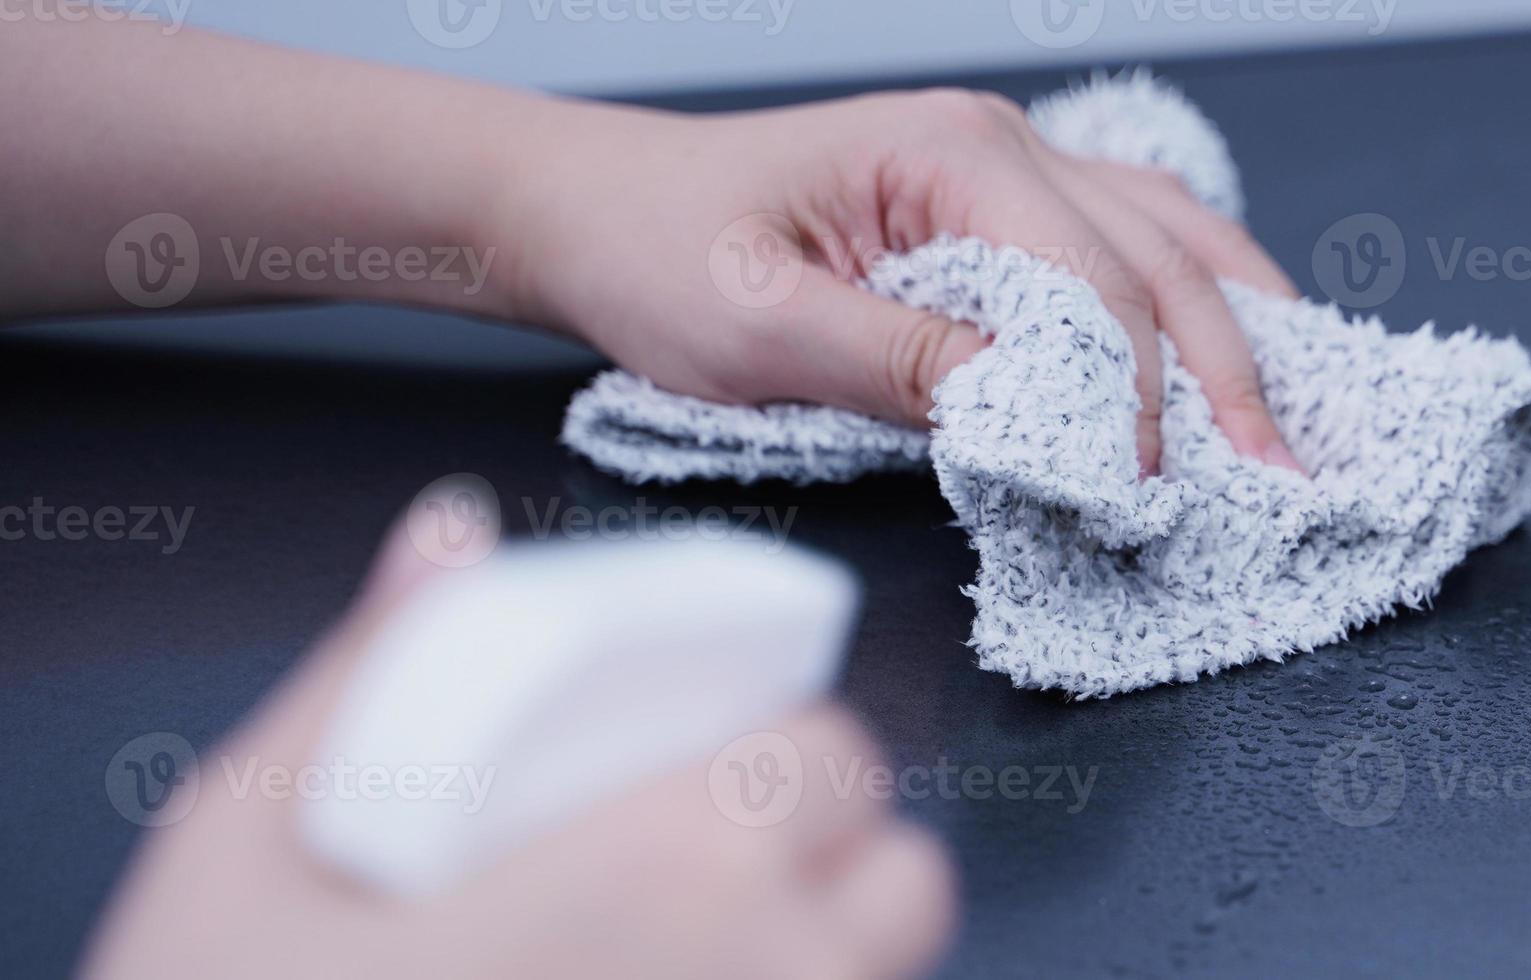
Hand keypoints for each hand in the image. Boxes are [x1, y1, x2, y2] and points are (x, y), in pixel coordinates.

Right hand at [81, 527, 957, 979]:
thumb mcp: (249, 840)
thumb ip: (374, 667)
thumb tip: (450, 538)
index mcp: (676, 863)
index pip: (834, 755)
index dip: (773, 752)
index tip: (702, 771)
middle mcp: (772, 977)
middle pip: (901, 888)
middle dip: (822, 865)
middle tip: (698, 875)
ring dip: (815, 957)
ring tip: (675, 953)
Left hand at [499, 89, 1305, 476]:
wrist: (594, 205)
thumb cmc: (657, 250)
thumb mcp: (758, 328)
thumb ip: (902, 364)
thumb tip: (1035, 412)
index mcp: (951, 152)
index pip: (1093, 282)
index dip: (1139, 394)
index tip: (1158, 490)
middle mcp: (1000, 140)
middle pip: (1160, 255)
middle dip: (1229, 371)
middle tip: (1284, 476)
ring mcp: (1007, 163)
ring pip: (1169, 235)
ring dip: (1235, 329)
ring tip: (1296, 417)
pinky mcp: (997, 204)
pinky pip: (1128, 240)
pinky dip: (1191, 299)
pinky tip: (1231, 348)